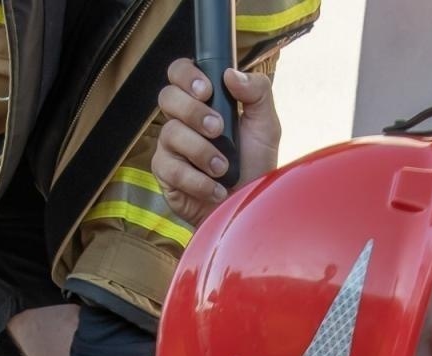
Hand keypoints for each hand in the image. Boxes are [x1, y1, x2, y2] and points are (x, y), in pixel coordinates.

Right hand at [154, 59, 280, 225]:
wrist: (250, 206)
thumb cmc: (256, 164)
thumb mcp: (266, 125)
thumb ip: (257, 92)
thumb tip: (231, 74)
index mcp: (202, 102)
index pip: (179, 73)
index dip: (186, 75)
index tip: (207, 89)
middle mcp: (181, 121)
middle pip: (167, 97)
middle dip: (194, 112)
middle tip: (218, 129)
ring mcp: (170, 148)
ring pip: (170, 134)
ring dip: (202, 151)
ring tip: (223, 168)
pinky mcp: (166, 175)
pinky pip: (171, 169)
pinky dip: (198, 181)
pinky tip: (216, 189)